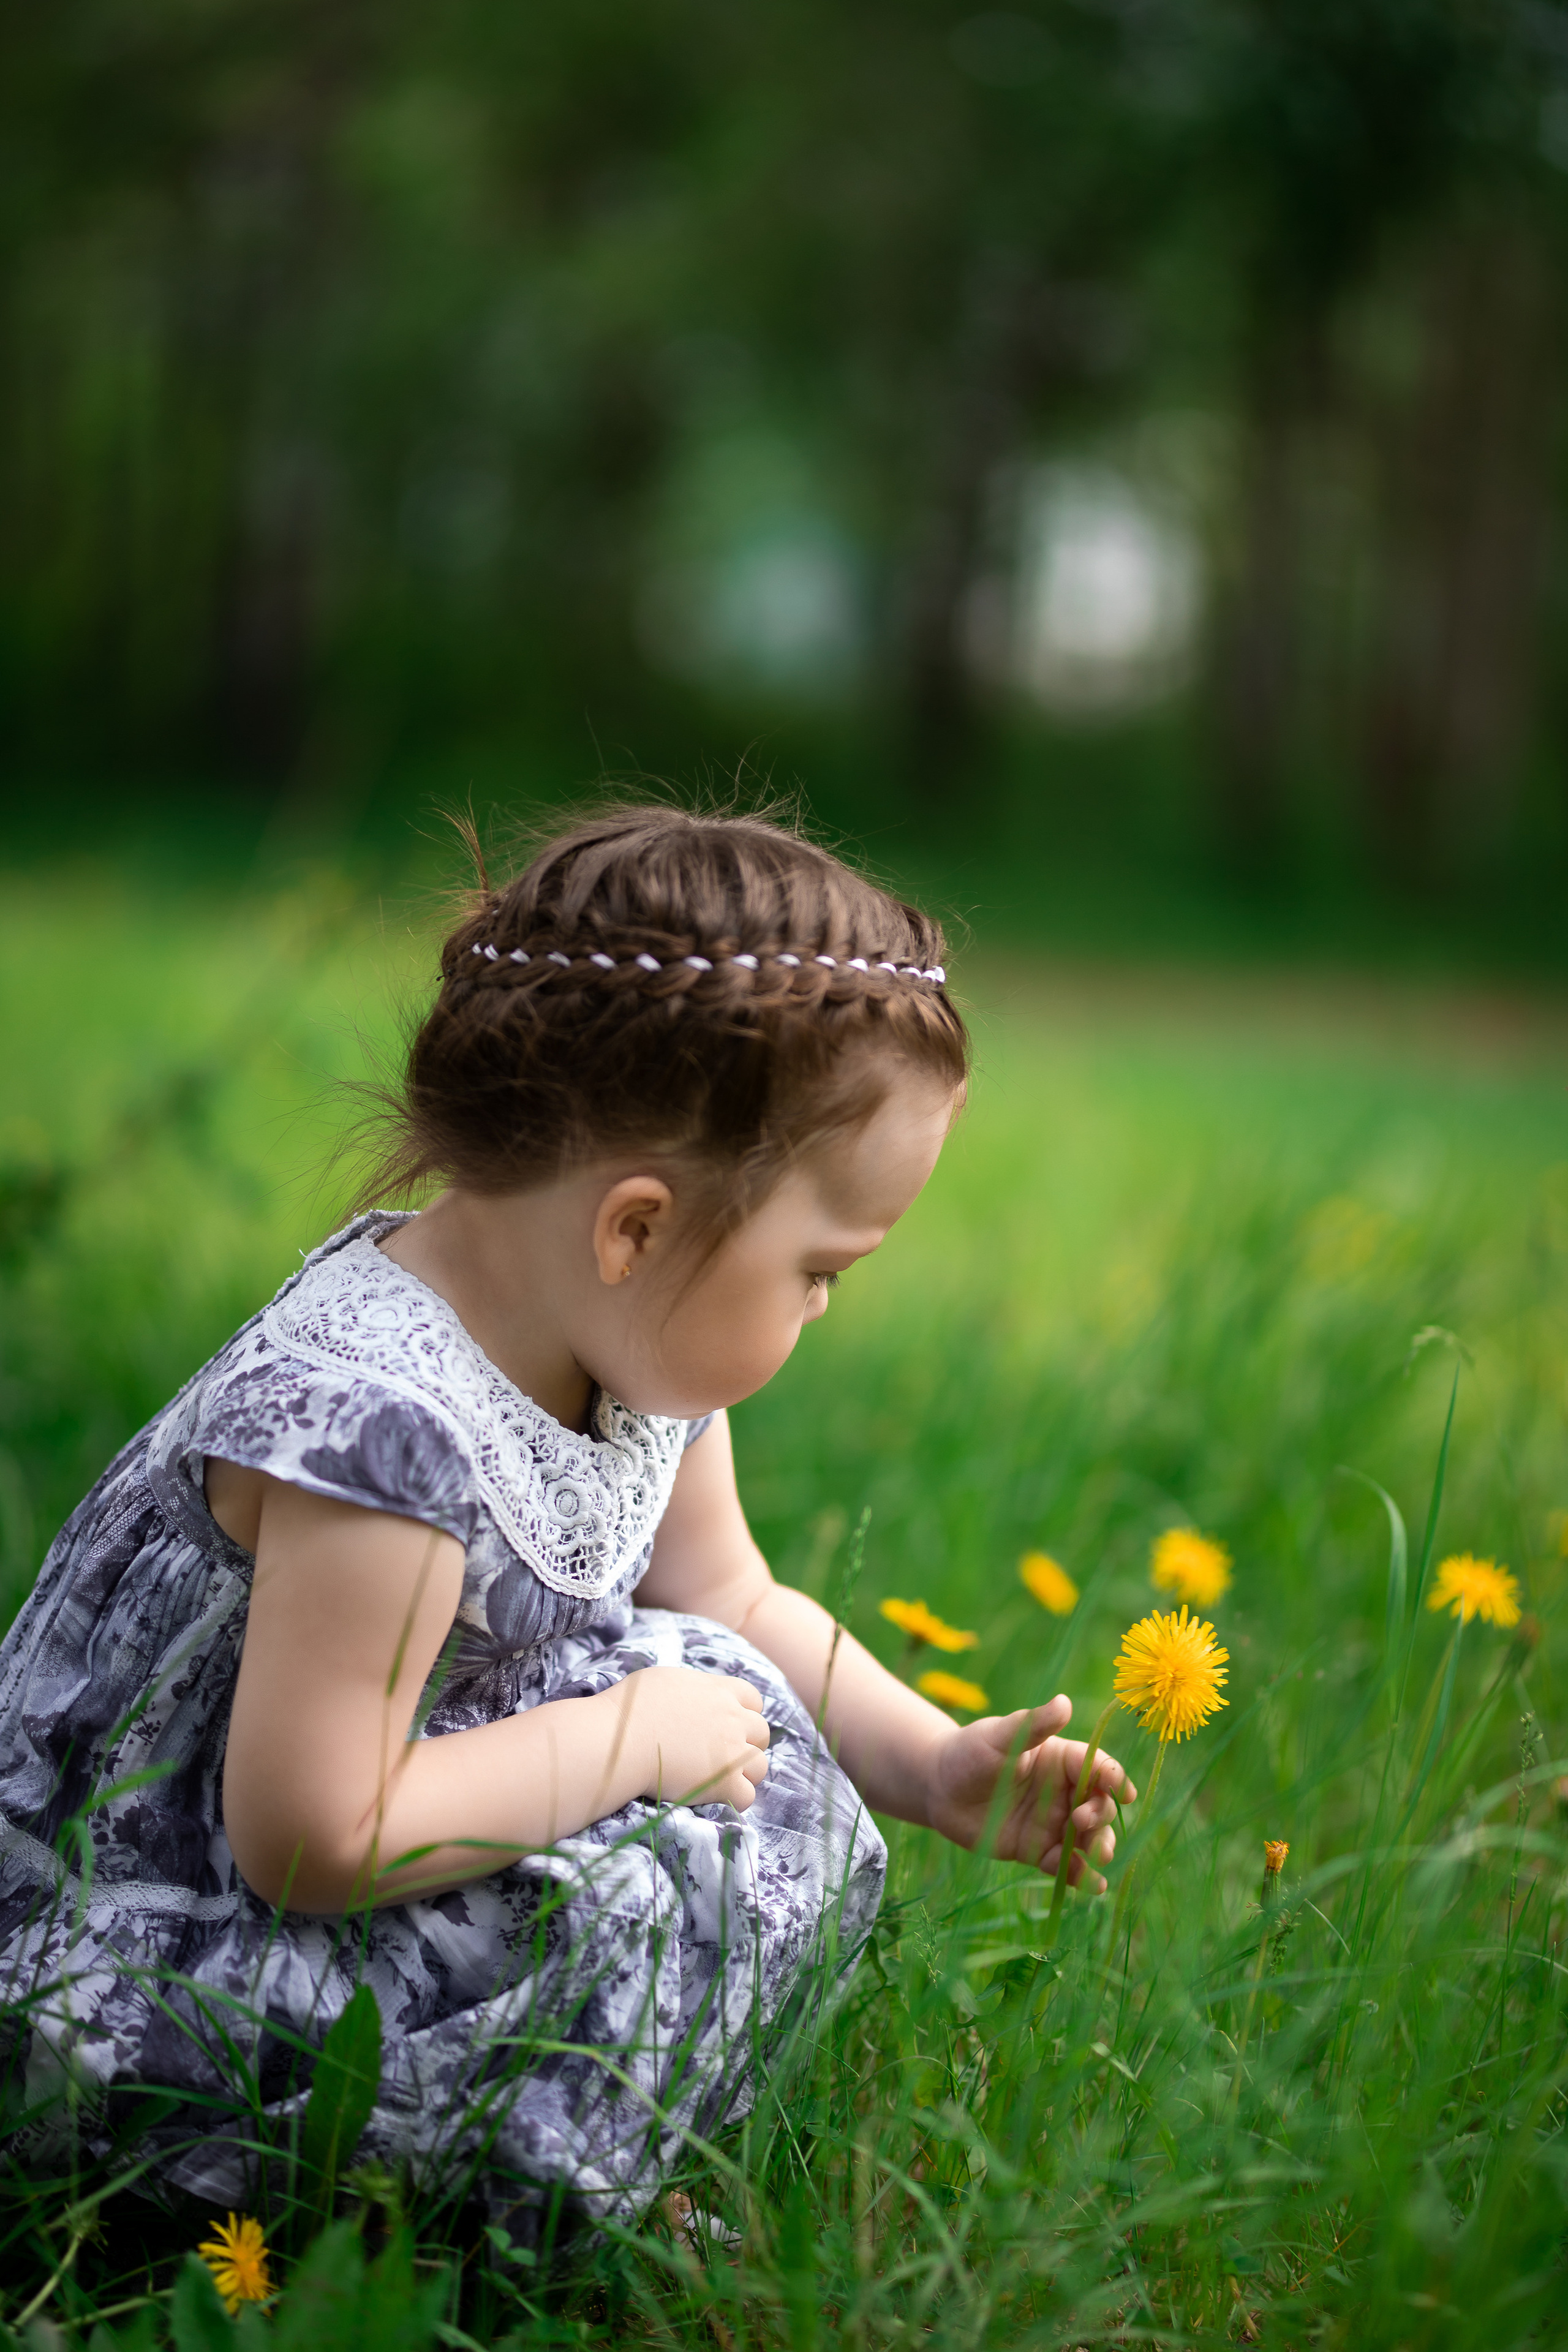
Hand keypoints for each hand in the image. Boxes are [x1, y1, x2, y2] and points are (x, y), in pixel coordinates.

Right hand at [615, 1667, 770, 1810]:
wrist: (621, 1741)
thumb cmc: (630, 1708)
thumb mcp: (665, 1679)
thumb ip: (691, 1688)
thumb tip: (693, 1695)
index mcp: (719, 1690)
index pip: (753, 1698)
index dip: (744, 1712)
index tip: (728, 1723)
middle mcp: (733, 1719)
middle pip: (761, 1732)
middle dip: (747, 1743)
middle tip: (722, 1753)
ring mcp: (731, 1752)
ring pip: (760, 1765)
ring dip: (744, 1772)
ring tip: (719, 1777)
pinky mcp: (724, 1782)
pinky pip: (747, 1796)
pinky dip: (733, 1798)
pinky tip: (712, 1796)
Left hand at [924, 1695, 1133, 1888]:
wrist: (939, 1788)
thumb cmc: (969, 1752)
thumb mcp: (999, 1736)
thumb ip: (1032, 1725)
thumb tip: (1064, 1702)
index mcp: (1061, 1759)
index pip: (1098, 1767)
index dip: (1114, 1779)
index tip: (1123, 1793)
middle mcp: (1064, 1792)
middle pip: (1101, 1805)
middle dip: (1101, 1815)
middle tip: (1081, 1823)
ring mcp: (1053, 1824)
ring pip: (1090, 1839)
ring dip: (1099, 1848)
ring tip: (1097, 1857)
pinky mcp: (1038, 1851)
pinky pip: (1066, 1866)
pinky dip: (1081, 1876)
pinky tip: (1090, 1884)